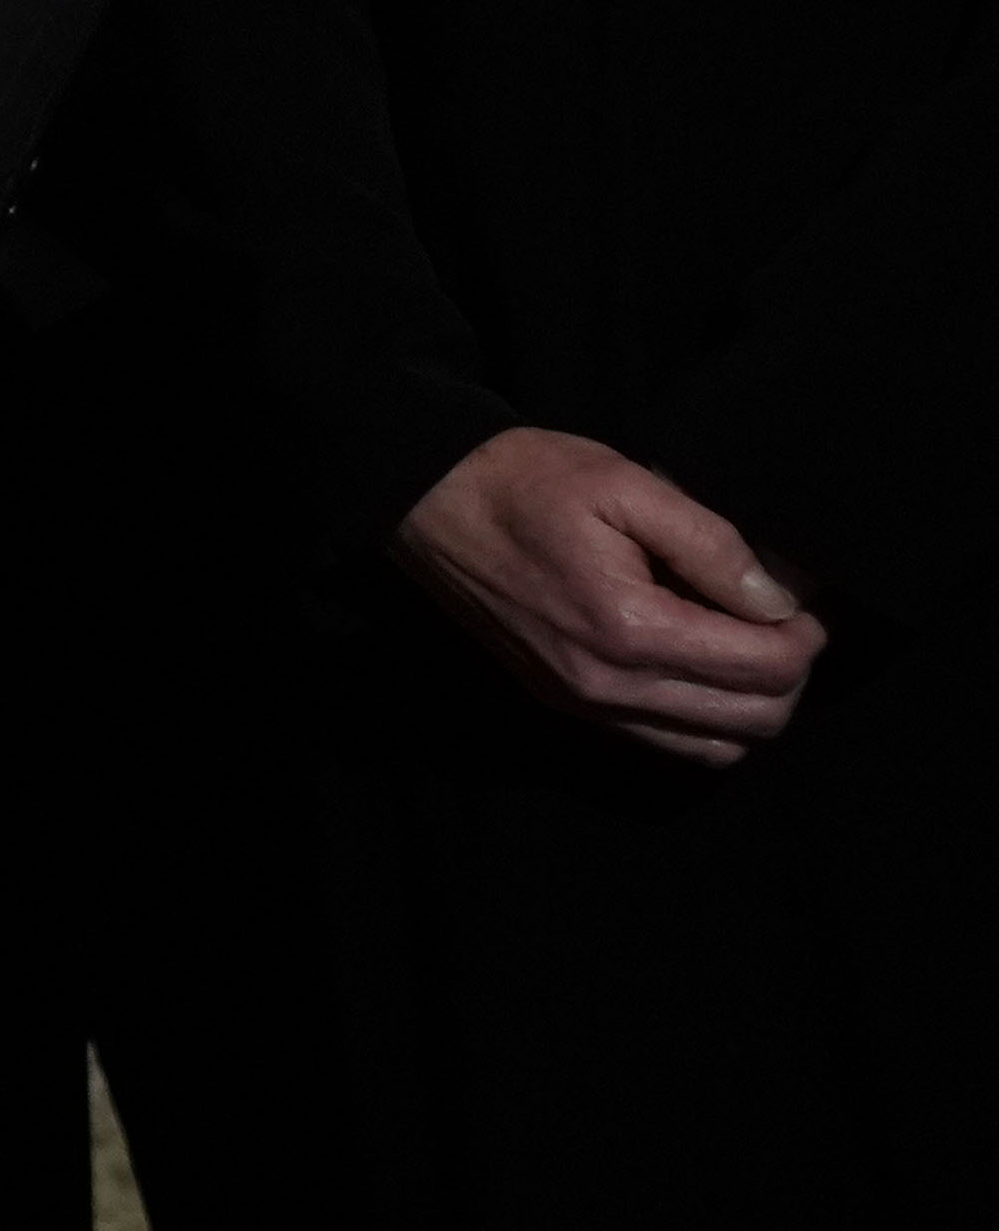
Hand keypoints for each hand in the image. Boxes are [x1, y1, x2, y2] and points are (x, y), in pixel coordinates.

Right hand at [396, 425, 823, 765]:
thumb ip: (711, 544)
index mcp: (629, 628)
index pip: (766, 670)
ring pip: (716, 750)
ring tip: (743, 647)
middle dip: (789, 675)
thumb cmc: (525, 481)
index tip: (802, 600)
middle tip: (780, 622)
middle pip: (755, 722)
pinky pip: (666, 745)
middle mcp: (608, 687)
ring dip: (751, 706)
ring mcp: (584, 706)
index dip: (807, 636)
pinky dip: (704, 721)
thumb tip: (780, 600)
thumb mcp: (626, 484)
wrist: (424, 501)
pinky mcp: (566, 707)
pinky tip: (696, 666)